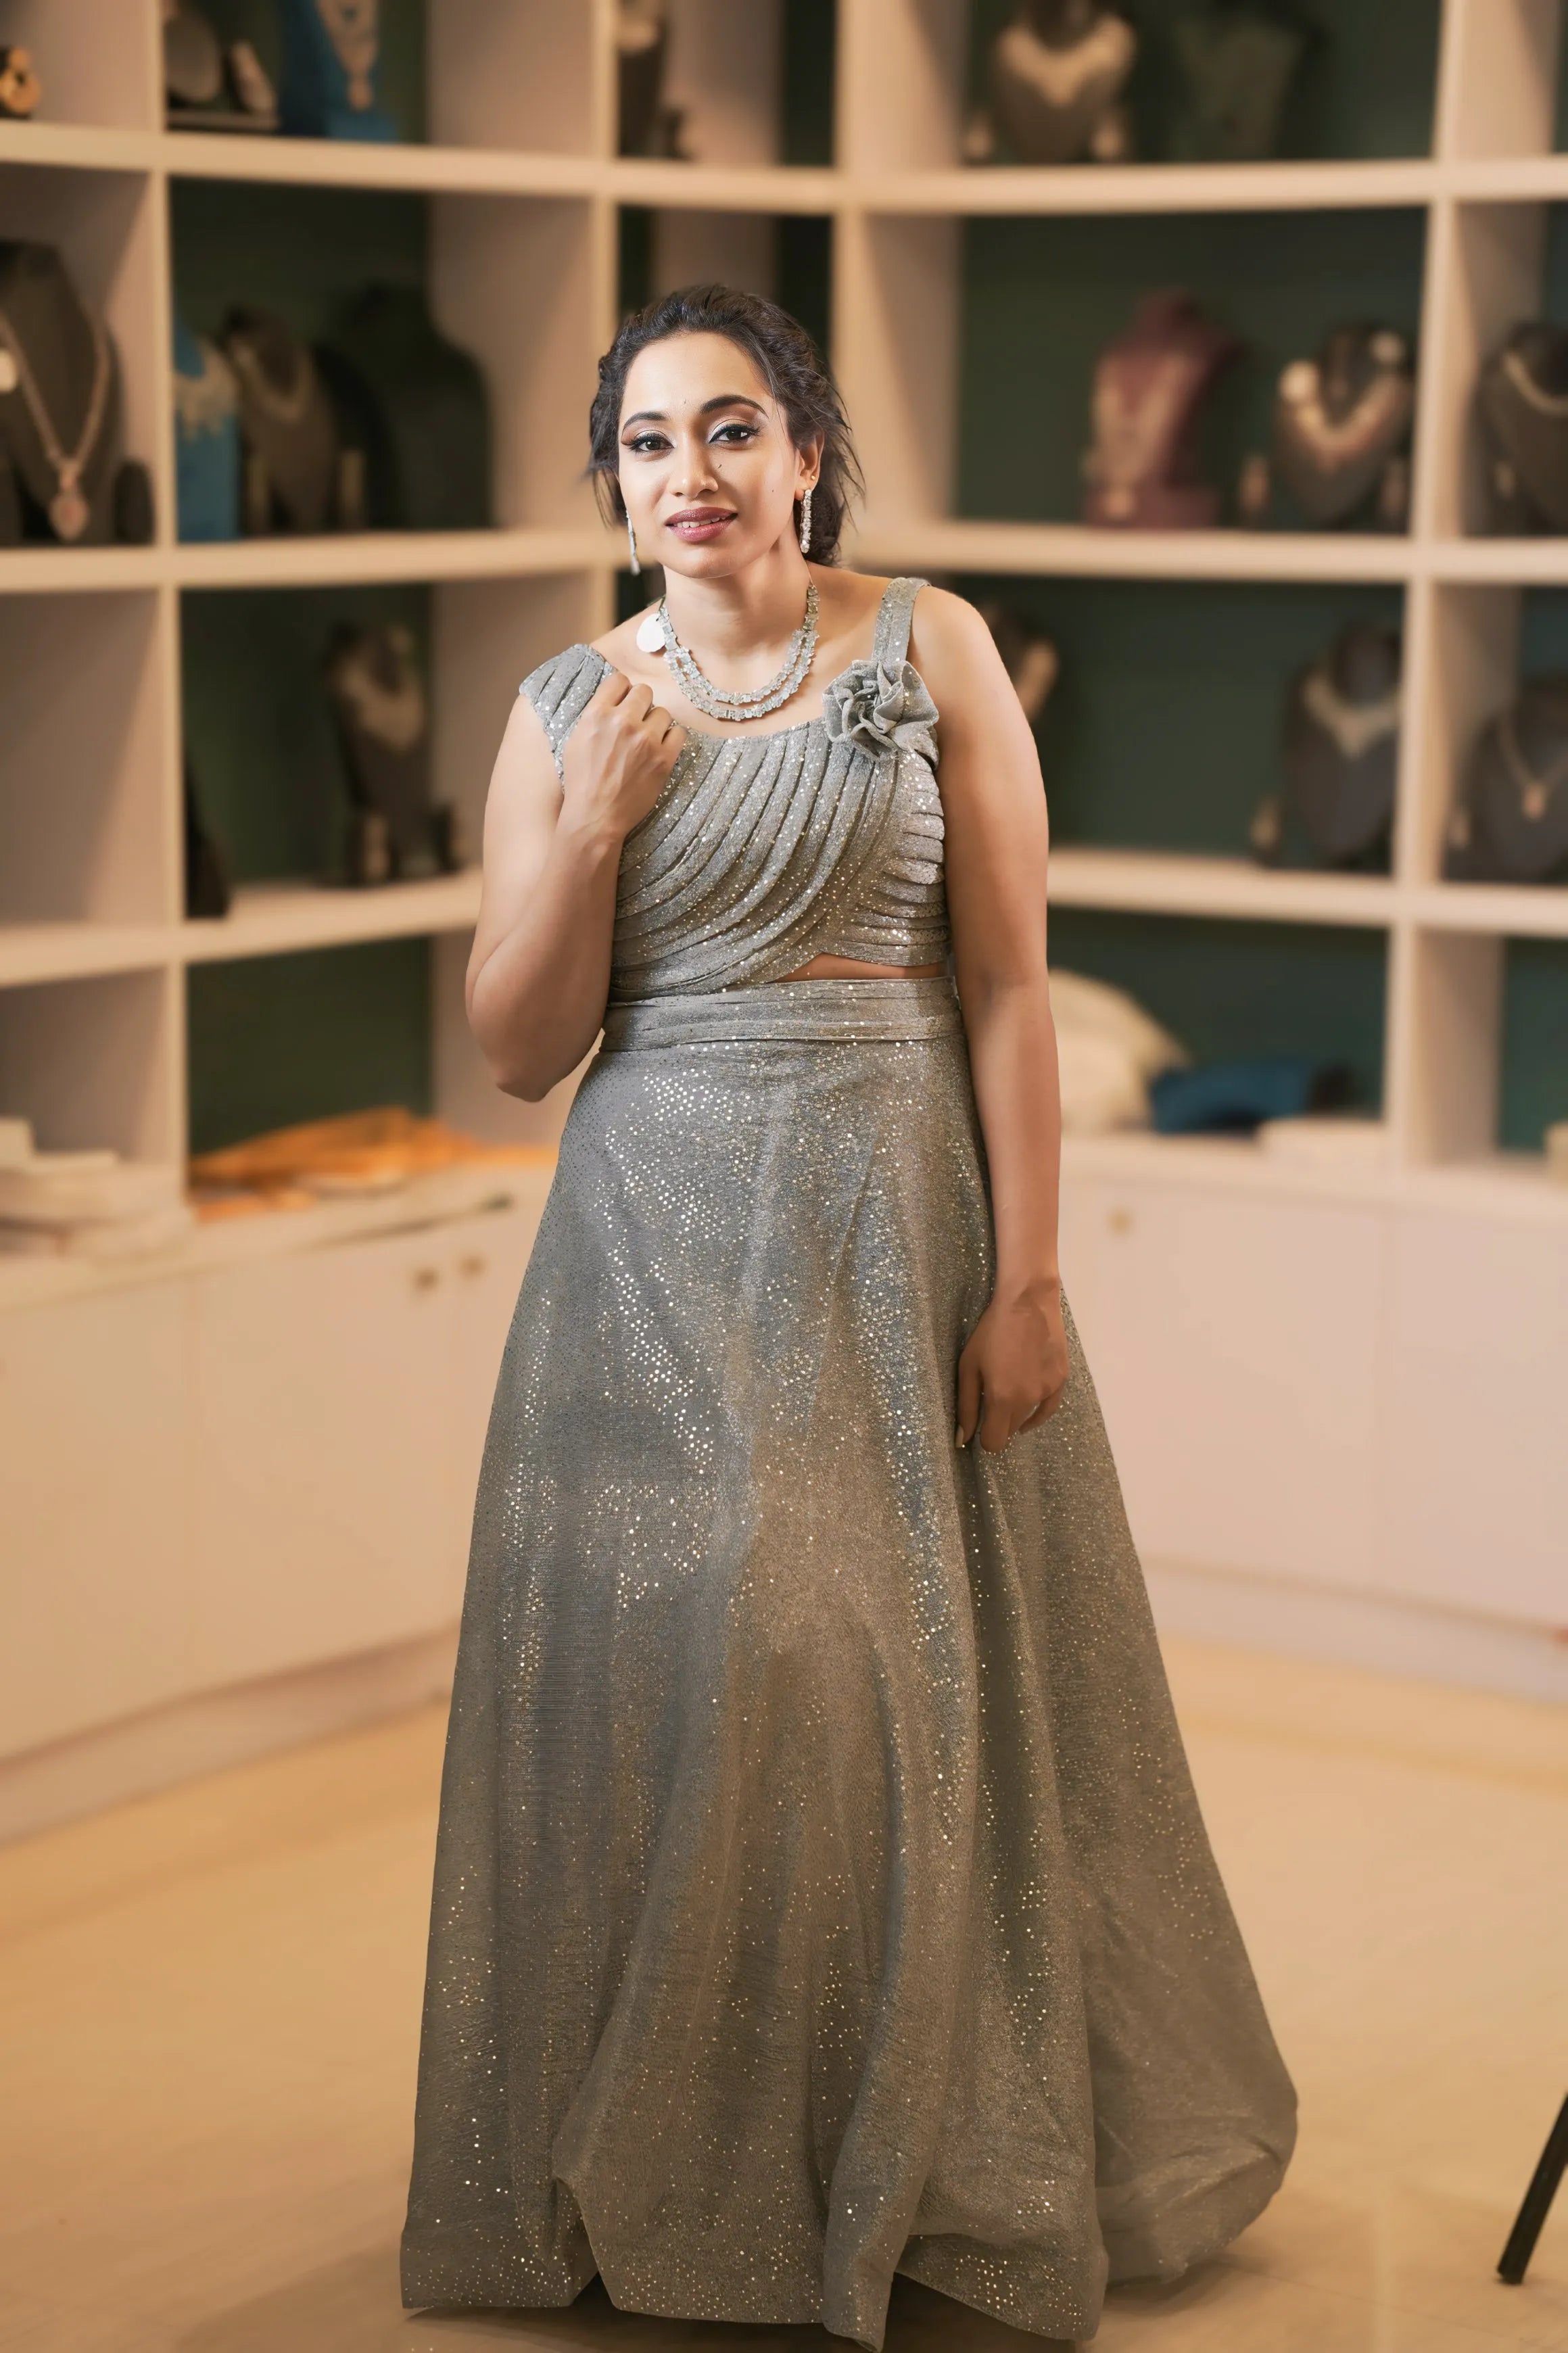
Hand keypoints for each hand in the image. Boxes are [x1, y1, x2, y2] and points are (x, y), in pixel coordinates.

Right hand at [561, 667, 685, 838]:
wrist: (596, 816)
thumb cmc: (581, 782)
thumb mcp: (576, 741)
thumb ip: (595, 716)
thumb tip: (613, 701)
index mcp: (597, 714)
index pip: (619, 680)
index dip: (622, 691)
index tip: (623, 702)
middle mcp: (622, 721)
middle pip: (644, 692)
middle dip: (640, 705)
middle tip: (635, 723)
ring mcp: (646, 740)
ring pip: (662, 712)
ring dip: (656, 723)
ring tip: (646, 741)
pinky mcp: (664, 758)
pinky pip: (679, 732)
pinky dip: (671, 738)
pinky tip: (660, 749)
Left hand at [956, 1280, 1069, 1452]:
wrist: (1027, 1303)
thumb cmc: (991, 1332)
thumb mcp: (969, 1366)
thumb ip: (966, 1406)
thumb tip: (963, 1439)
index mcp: (1002, 1399)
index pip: (995, 1442)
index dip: (984, 1437)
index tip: (979, 1424)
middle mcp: (1028, 1400)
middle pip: (1010, 1430)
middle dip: (998, 1423)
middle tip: (989, 1399)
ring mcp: (1047, 1391)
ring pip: (1027, 1418)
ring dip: (1015, 1413)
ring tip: (1008, 1386)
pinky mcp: (1061, 1380)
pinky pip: (1048, 1408)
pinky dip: (1036, 1412)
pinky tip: (1028, 1409)